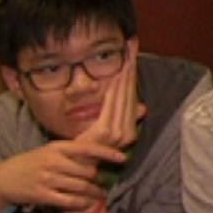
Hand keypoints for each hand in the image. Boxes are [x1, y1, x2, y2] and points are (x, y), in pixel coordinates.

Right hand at [0, 138, 124, 212]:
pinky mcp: (42, 195)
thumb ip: (70, 152)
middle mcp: (53, 162)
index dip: (108, 153)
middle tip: (104, 181)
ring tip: (101, 194)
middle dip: (97, 177)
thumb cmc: (31, 162)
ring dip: (94, 192)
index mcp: (57, 147)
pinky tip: (87, 203)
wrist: (2, 178)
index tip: (123, 158)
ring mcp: (47, 179)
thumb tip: (97, 152)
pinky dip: (81, 203)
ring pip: (81, 186)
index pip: (88, 148)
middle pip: (87, 171)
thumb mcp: (48, 150)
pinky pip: (69, 201)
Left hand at [75, 38, 145, 152]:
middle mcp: (128, 132)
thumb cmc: (82, 150)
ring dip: (126, 71)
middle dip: (131, 66)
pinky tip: (118, 72)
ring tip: (127, 51)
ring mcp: (119, 133)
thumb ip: (119, 116)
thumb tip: (142, 108)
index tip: (132, 52)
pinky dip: (116, 87)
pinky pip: (113, 103)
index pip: (133, 95)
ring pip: (124, 94)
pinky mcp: (107, 131)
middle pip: (131, 91)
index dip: (133, 72)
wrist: (70, 170)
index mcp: (129, 130)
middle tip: (131, 43)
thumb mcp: (100, 129)